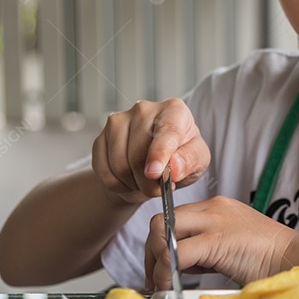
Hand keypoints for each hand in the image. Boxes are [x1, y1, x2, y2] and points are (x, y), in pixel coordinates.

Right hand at [92, 98, 209, 204]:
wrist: (154, 163)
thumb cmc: (180, 157)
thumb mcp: (198, 160)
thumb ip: (190, 161)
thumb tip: (173, 167)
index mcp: (174, 110)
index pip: (166, 131)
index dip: (159, 154)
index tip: (155, 174)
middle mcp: (144, 109)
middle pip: (139, 154)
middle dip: (149, 182)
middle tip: (158, 189)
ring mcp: (118, 121)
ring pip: (119, 165)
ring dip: (133, 184)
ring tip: (145, 183)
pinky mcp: (100, 137)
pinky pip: (103, 171)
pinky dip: (116, 185)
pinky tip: (128, 181)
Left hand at [144, 196, 297, 289]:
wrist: (297, 258)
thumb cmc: (271, 259)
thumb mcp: (232, 246)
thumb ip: (207, 248)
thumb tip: (179, 265)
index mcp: (218, 207)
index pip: (173, 217)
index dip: (160, 243)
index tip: (160, 267)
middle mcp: (214, 208)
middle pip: (161, 220)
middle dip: (151, 252)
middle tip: (154, 278)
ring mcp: (215, 221)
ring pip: (163, 232)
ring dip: (155, 261)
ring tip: (162, 284)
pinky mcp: (217, 240)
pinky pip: (176, 253)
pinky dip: (165, 271)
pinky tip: (168, 285)